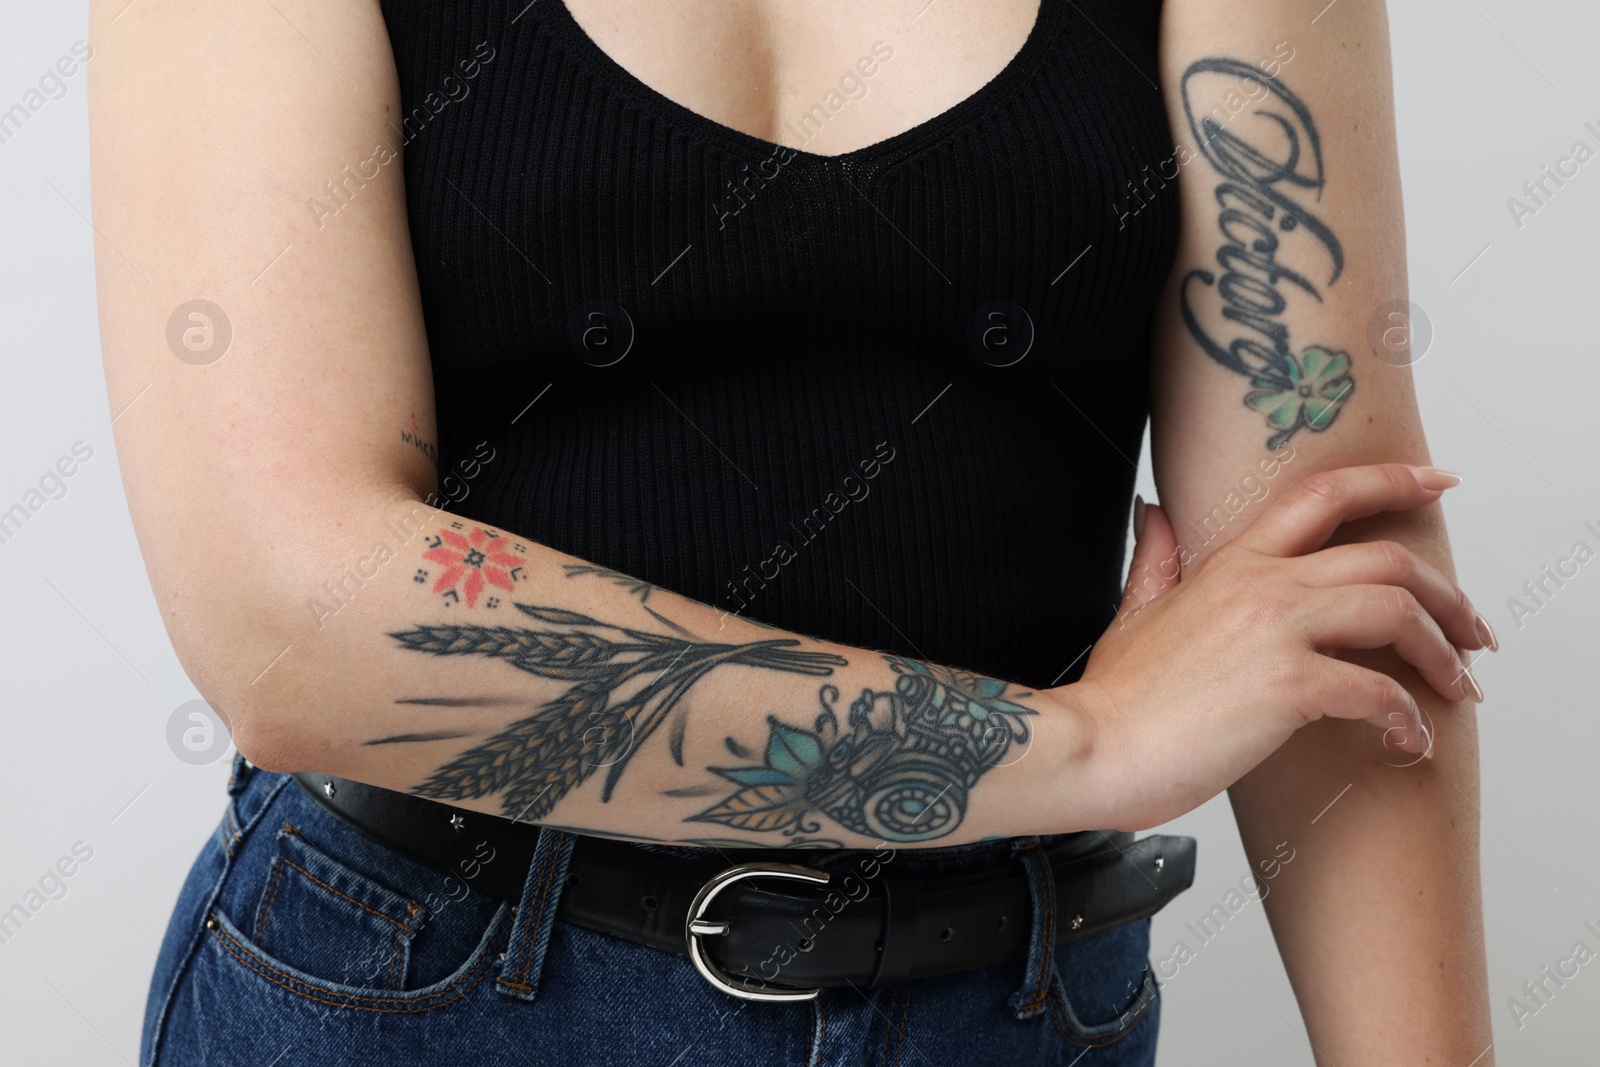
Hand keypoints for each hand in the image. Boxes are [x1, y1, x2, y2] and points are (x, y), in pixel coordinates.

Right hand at [1054, 463, 1489, 830]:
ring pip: (1396, 610)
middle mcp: (1261, 586)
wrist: (1089, 749)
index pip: (1324, 495)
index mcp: (1231, 565)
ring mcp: (1276, 632)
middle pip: (1387, 556)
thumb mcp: (1133, 612)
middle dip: (1449, 593)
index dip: (1391, 479)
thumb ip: (1155, 559)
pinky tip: (1408, 740)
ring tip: (1458, 687)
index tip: (1438, 480)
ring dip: (1442, 652)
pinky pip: (1378, 690)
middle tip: (1474, 630)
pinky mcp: (1287, 687)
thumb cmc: (1114, 700)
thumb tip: (1154, 513)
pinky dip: (1408, 717)